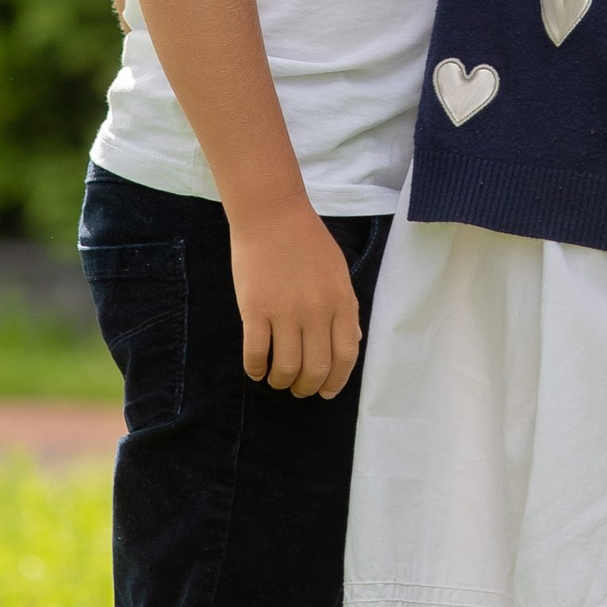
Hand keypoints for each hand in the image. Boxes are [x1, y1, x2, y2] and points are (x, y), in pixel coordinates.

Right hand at [229, 197, 363, 398]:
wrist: (272, 214)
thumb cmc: (307, 241)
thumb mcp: (338, 273)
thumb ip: (346, 309)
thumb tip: (351, 342)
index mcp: (341, 302)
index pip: (346, 356)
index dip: (337, 380)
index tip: (326, 391)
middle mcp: (316, 312)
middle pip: (316, 368)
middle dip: (307, 387)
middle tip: (299, 389)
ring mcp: (285, 312)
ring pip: (287, 367)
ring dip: (282, 381)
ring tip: (277, 380)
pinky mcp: (255, 309)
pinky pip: (256, 353)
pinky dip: (256, 369)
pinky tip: (257, 370)